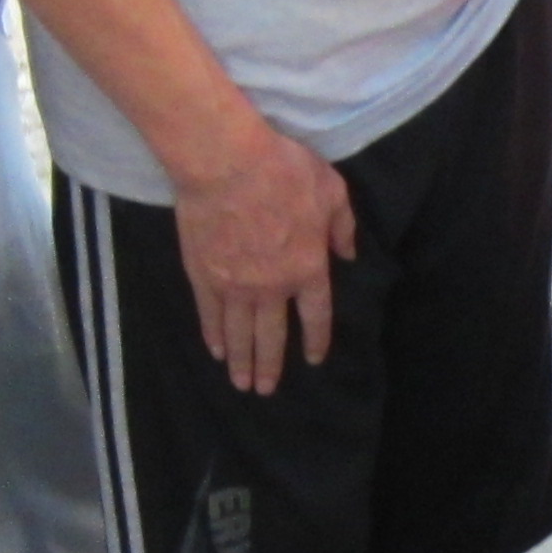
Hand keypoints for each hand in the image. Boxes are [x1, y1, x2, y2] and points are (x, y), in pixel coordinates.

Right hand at [171, 119, 356, 396]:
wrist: (226, 163)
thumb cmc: (283, 171)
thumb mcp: (331, 191)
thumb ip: (342, 226)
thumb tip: (349, 253)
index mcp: (307, 268)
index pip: (315, 315)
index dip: (315, 340)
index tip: (312, 359)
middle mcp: (272, 286)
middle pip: (272, 336)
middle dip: (270, 365)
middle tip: (265, 389)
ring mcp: (234, 284)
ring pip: (239, 333)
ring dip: (241, 361)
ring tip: (241, 384)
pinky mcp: (203, 274)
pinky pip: (209, 314)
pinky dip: (213, 335)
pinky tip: (215, 350)